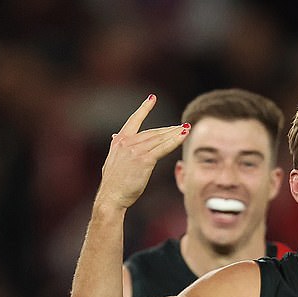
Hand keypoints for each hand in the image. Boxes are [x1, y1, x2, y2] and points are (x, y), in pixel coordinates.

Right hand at [96, 95, 189, 210]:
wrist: (111, 196)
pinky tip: (183, 137)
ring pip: (160, 139)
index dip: (144, 109)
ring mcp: (136, 150)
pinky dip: (175, 141)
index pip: (134, 121)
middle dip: (169, 129)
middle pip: (153, 132)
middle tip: (183, 125)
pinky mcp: (144, 160)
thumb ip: (116, 148)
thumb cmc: (113, 184)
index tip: (152, 98)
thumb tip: (115, 136)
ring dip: (175, 133)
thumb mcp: (112, 161)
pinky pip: (163, 148)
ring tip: (186, 129)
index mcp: (119, 141)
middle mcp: (127, 142)